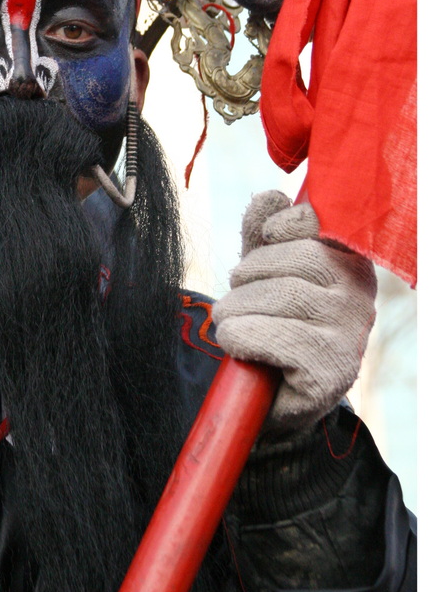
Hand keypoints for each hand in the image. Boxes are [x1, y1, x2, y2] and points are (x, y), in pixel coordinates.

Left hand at [212, 191, 377, 435]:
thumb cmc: (270, 321)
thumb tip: (270, 197)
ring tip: (232, 324)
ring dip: (236, 311)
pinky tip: (238, 345)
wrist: (270, 394)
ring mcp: (349, 334)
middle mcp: (359, 295)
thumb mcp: (262, 272)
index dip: (278, 228)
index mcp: (348, 263)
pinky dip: (240, 337)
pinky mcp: (330, 371)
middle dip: (246, 277)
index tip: (262, 243)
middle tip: (236, 300)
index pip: (315, 223)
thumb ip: (263, 235)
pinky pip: (272, 336)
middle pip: (292, 260)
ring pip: (279, 297)